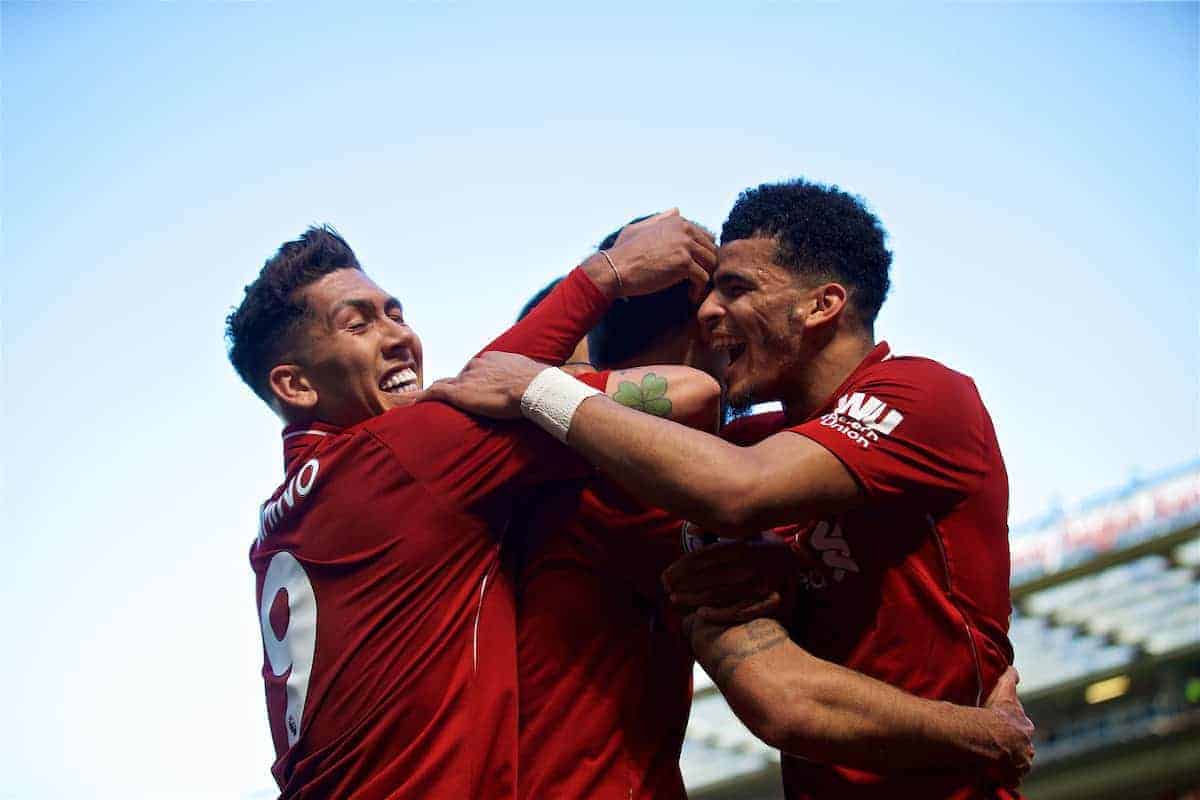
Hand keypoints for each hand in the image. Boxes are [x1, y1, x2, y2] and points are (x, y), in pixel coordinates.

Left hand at [413, 351, 544, 418]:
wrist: (533, 387)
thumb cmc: (537, 383)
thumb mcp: (530, 375)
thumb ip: (524, 379)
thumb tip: (535, 384)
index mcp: (493, 360)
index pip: (475, 370)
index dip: (473, 381)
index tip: (474, 390)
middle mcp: (476, 366)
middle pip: (459, 376)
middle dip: (455, 386)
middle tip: (451, 399)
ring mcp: (466, 378)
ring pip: (444, 384)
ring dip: (436, 392)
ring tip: (422, 401)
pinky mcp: (459, 393)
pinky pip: (434, 393)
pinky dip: (421, 397)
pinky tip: (409, 403)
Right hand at [606, 209, 716, 300]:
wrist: (614, 268)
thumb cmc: (622, 251)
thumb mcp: (639, 227)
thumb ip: (660, 219)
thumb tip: (677, 210)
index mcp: (677, 222)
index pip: (705, 237)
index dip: (701, 255)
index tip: (694, 269)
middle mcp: (684, 230)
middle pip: (711, 250)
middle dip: (706, 267)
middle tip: (697, 282)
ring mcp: (685, 246)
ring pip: (711, 263)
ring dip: (704, 279)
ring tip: (694, 289)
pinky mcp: (683, 263)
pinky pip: (703, 278)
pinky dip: (698, 290)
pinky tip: (690, 296)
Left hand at [662, 539, 794, 623]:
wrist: (803, 566)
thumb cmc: (768, 549)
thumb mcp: (748, 533)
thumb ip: (721, 531)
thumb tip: (692, 531)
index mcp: (743, 546)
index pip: (705, 557)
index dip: (682, 567)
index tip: (665, 575)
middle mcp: (751, 564)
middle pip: (709, 576)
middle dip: (683, 583)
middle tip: (666, 590)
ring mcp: (762, 584)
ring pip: (721, 594)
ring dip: (694, 598)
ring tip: (676, 601)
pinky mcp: (773, 602)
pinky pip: (743, 611)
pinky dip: (721, 613)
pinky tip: (702, 615)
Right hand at [981, 667, 1034, 786]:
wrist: (988, 736)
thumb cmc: (994, 713)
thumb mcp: (1003, 690)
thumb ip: (1010, 678)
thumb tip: (1014, 668)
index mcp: (1024, 727)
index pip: (1022, 728)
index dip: (1012, 729)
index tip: (1002, 730)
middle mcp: (1027, 746)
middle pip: (1022, 748)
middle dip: (1013, 747)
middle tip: (998, 746)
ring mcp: (1020, 763)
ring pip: (1017, 764)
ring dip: (1009, 763)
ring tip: (994, 760)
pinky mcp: (1013, 776)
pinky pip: (1010, 779)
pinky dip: (1005, 777)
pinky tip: (995, 773)